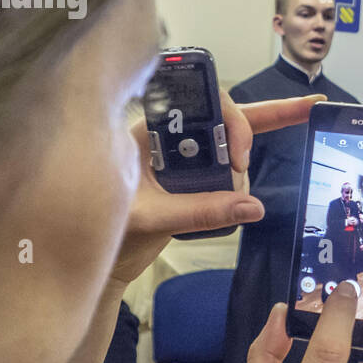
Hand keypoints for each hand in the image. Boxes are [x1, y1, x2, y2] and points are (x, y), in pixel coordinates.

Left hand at [110, 93, 324, 286]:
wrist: (93, 259)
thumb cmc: (97, 230)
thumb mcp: (151, 218)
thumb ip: (201, 212)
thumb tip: (253, 207)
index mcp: (149, 132)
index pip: (200, 103)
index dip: (230, 120)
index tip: (240, 157)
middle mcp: (170, 138)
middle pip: (225, 113)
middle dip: (259, 121)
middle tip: (269, 144)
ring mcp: (185, 159)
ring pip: (233, 145)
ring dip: (241, 171)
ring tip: (233, 200)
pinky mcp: (194, 179)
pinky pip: (227, 168)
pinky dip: (243, 175)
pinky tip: (251, 190)